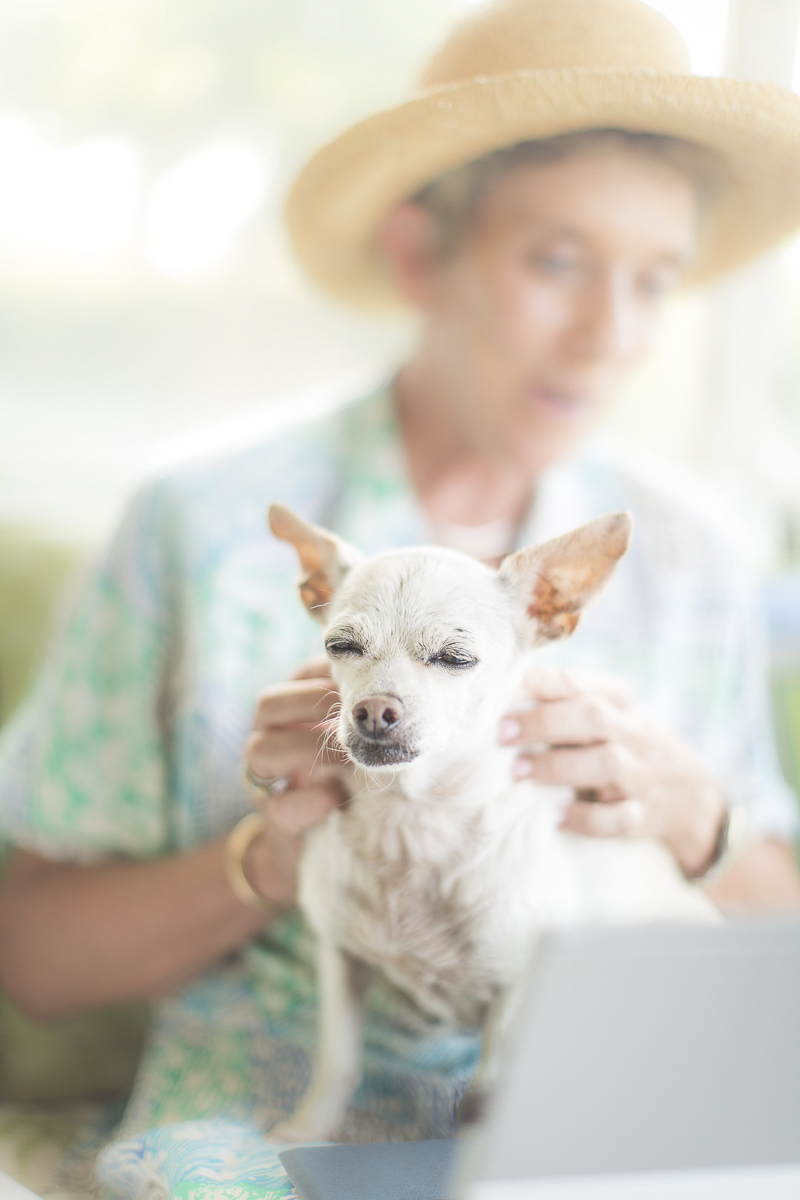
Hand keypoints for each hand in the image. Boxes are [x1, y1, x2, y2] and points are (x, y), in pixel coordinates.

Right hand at [242, 657, 346, 905]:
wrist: (318, 838)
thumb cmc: (346, 772)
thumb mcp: (353, 737)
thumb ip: (363, 714)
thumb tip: (402, 693)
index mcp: (291, 710)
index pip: (300, 675)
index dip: (330, 673)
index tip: (367, 681)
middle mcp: (267, 736)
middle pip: (268, 703)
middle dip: (314, 704)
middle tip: (357, 716)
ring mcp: (265, 779)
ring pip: (260, 750)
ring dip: (309, 748)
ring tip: (350, 756)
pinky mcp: (273, 819)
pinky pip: (280, 806)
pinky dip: (312, 801)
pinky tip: (339, 796)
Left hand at [498, 664, 724, 876]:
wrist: (691, 796)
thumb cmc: (623, 743)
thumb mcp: (604, 712)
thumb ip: (559, 700)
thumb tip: (495, 690)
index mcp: (618, 699)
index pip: (575, 682)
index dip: (535, 685)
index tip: (496, 693)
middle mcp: (635, 732)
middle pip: (593, 717)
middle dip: (543, 723)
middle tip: (500, 735)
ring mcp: (644, 775)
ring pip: (606, 764)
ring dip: (558, 767)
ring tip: (517, 772)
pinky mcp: (645, 816)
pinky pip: (618, 818)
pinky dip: (585, 819)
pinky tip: (554, 817)